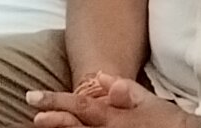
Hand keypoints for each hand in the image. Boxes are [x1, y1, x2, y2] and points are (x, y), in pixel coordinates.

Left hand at [28, 72, 200, 127]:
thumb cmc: (167, 121)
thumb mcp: (149, 101)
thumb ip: (124, 89)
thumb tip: (100, 77)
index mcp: (114, 118)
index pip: (80, 107)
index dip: (55, 101)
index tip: (34, 96)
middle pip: (72, 127)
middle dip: (51, 119)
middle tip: (34, 112)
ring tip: (43, 122)